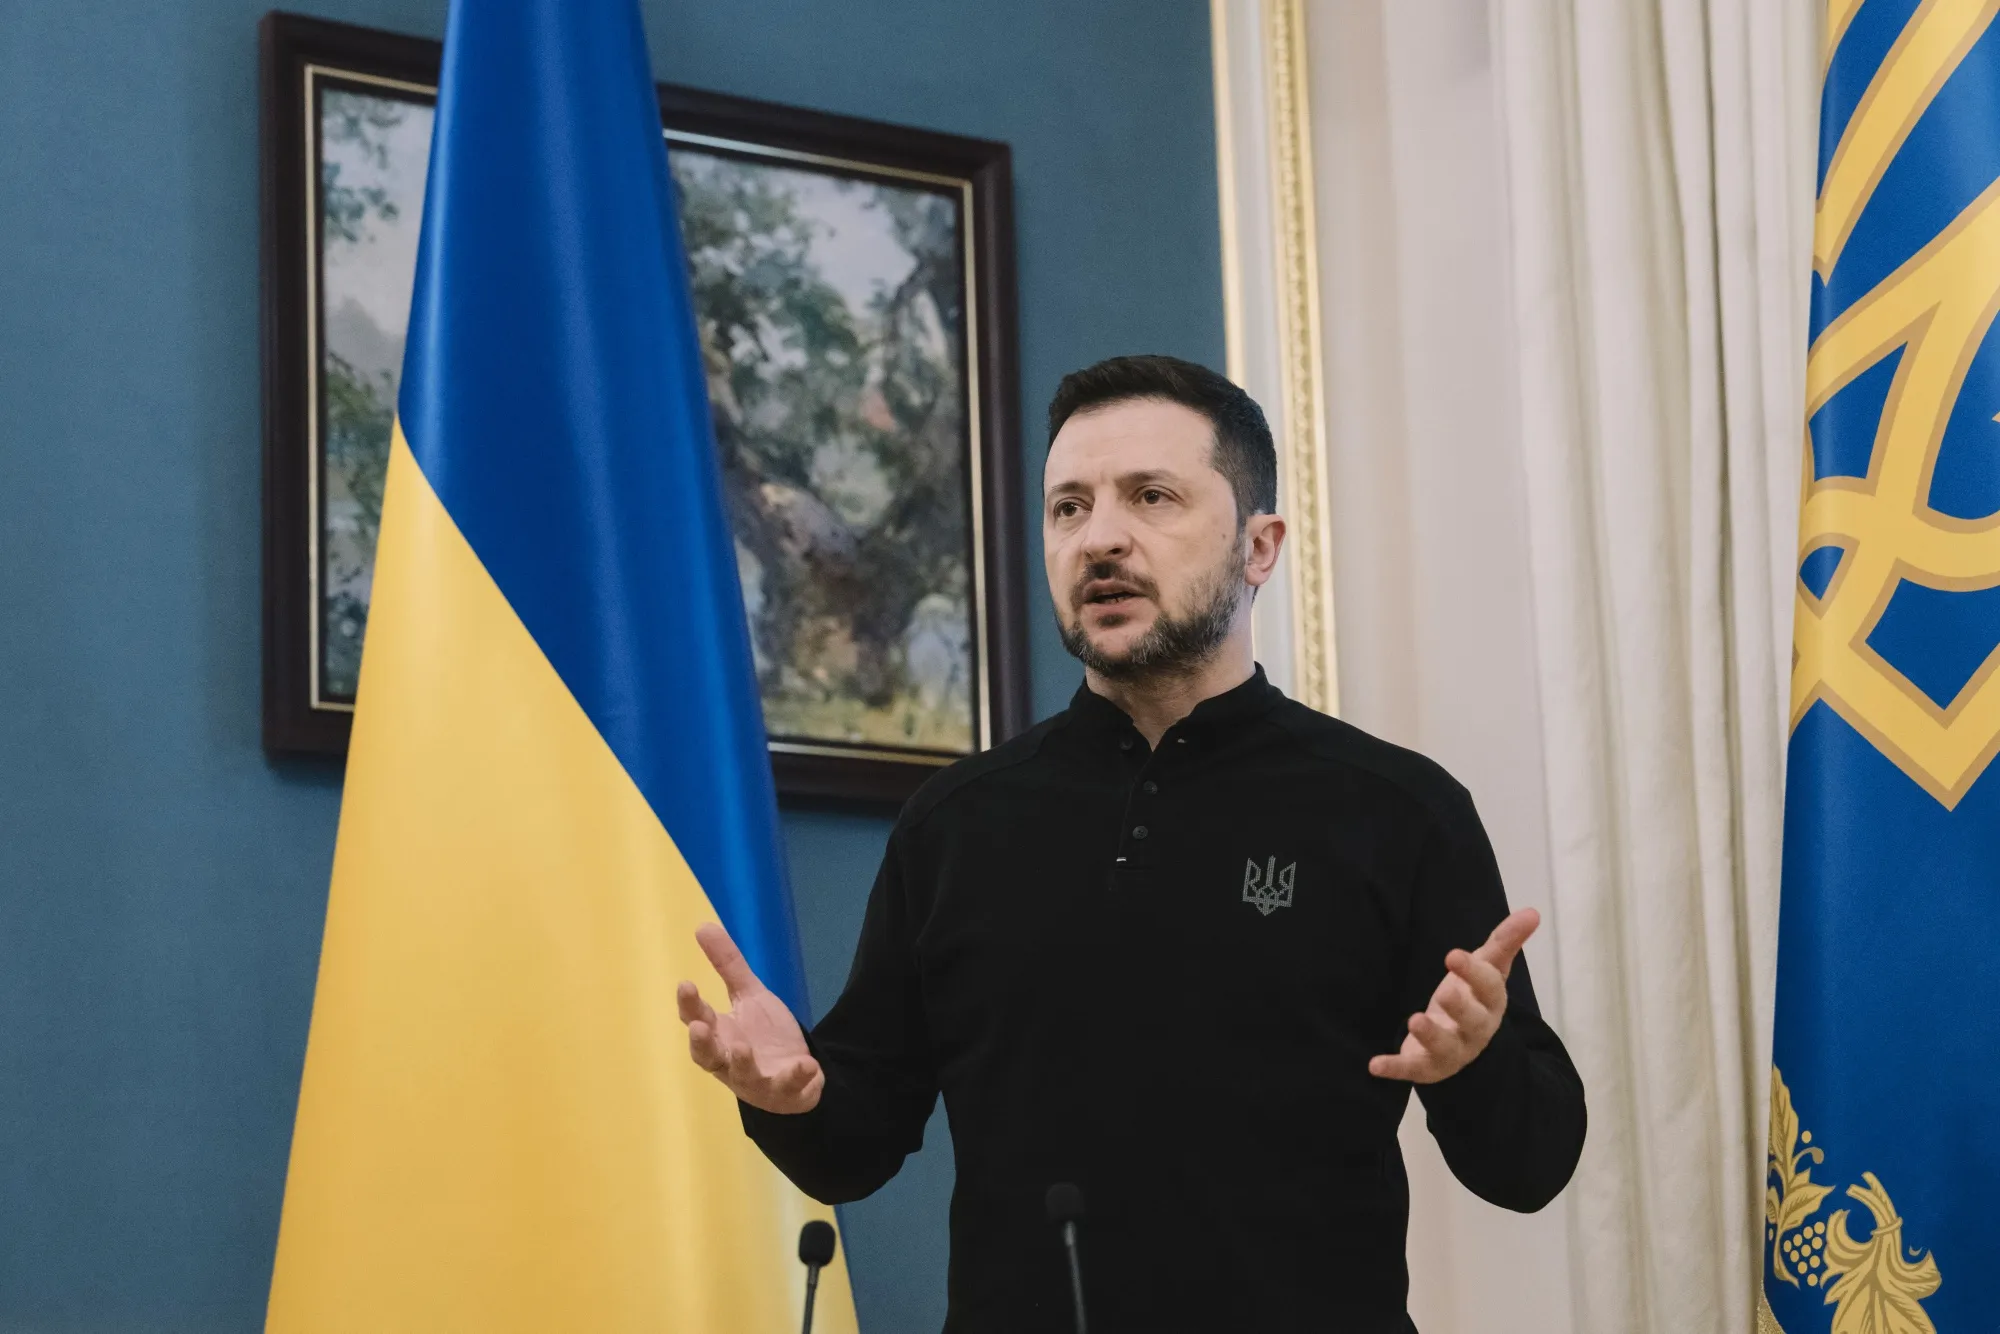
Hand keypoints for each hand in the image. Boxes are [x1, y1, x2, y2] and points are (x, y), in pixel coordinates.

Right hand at [676, 922, 823, 1113]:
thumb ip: (728, 965)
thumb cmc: (762, 1036)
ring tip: (743, 1046)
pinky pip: (788, 1086)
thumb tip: (702, 925)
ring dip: (741, 1062)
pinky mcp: (784, 1091)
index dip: (689, 1004)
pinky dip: (796, 1076)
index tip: (686, 984)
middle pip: (707, 1055)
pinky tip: (806, 1064)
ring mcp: (755, 1079)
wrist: (798, 1072)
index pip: (696, 1019)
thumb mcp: (749, 995)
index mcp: (718, 1034)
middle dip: (702, 1043)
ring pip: (742, 1075)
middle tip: (699, 1026)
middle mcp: (728, 1061)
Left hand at [1368, 907, 1539, 1084]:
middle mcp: (1475, 1031)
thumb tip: (1533, 912)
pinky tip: (1375, 1064)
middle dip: (1460, 1007)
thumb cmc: (1474, 997)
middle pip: (1473, 1022)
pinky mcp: (1426, 1066)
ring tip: (1416, 1020)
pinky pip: (1412, 1069)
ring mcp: (1452, 1051)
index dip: (1474, 972)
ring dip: (1430, 1035)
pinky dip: (1395, 1068)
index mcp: (1491, 1004)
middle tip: (1445, 991)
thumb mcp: (1488, 968)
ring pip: (1445, 1048)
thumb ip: (1505, 942)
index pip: (1489, 988)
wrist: (1461, 1043)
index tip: (1453, 955)